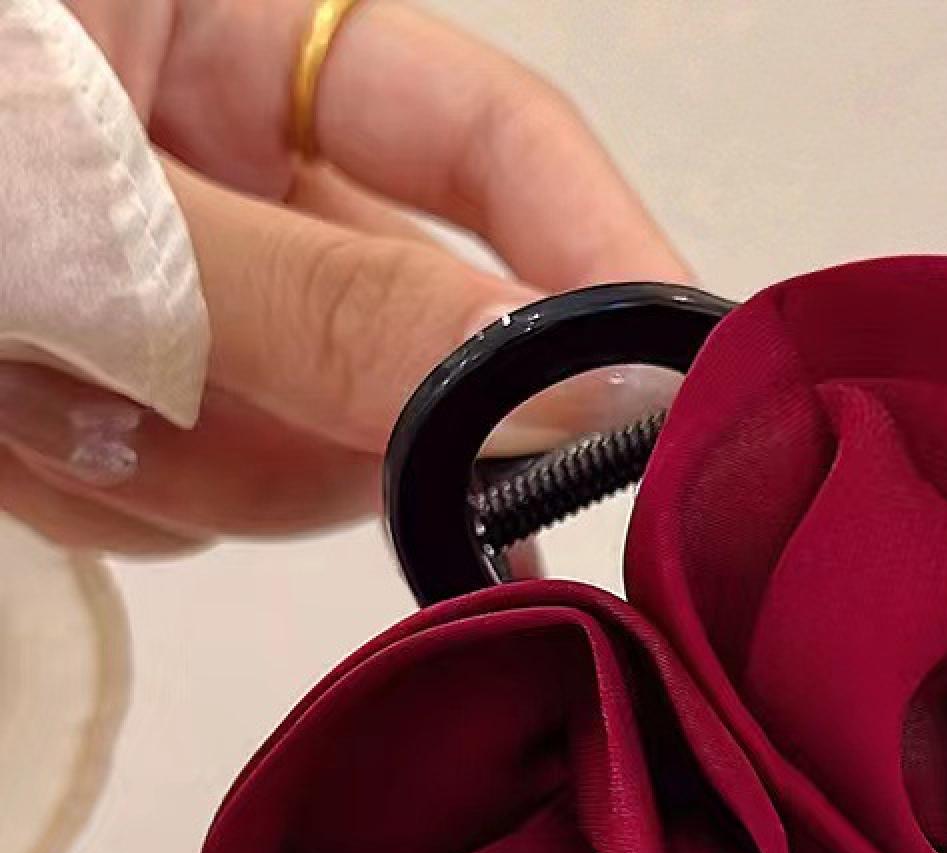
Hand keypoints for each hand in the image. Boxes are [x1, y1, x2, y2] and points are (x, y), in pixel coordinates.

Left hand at [0, 0, 689, 553]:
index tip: (670, 399)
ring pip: (299, 453)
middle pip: (403, 344)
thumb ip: (332, 309)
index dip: (599, 267)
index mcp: (242, 38)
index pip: (496, 144)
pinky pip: (191, 502)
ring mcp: (189, 294)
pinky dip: (104, 492)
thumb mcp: (90, 212)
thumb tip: (582, 401)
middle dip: (317, 413)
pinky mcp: (125, 394)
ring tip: (25, 388)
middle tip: (200, 415)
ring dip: (179, 459)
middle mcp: (239, 170)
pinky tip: (5, 422)